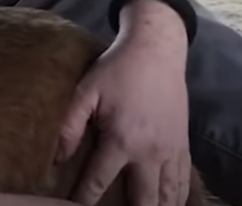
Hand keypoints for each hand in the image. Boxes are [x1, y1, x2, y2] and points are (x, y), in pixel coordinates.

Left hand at [55, 16, 191, 205]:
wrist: (157, 51)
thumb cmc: (117, 70)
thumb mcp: (86, 92)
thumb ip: (70, 126)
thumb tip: (58, 158)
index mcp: (122, 140)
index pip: (99, 181)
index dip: (84, 199)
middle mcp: (150, 152)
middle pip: (142, 200)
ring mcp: (171, 150)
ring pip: (167, 195)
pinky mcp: (183, 144)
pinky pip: (183, 180)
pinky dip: (175, 196)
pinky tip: (168, 203)